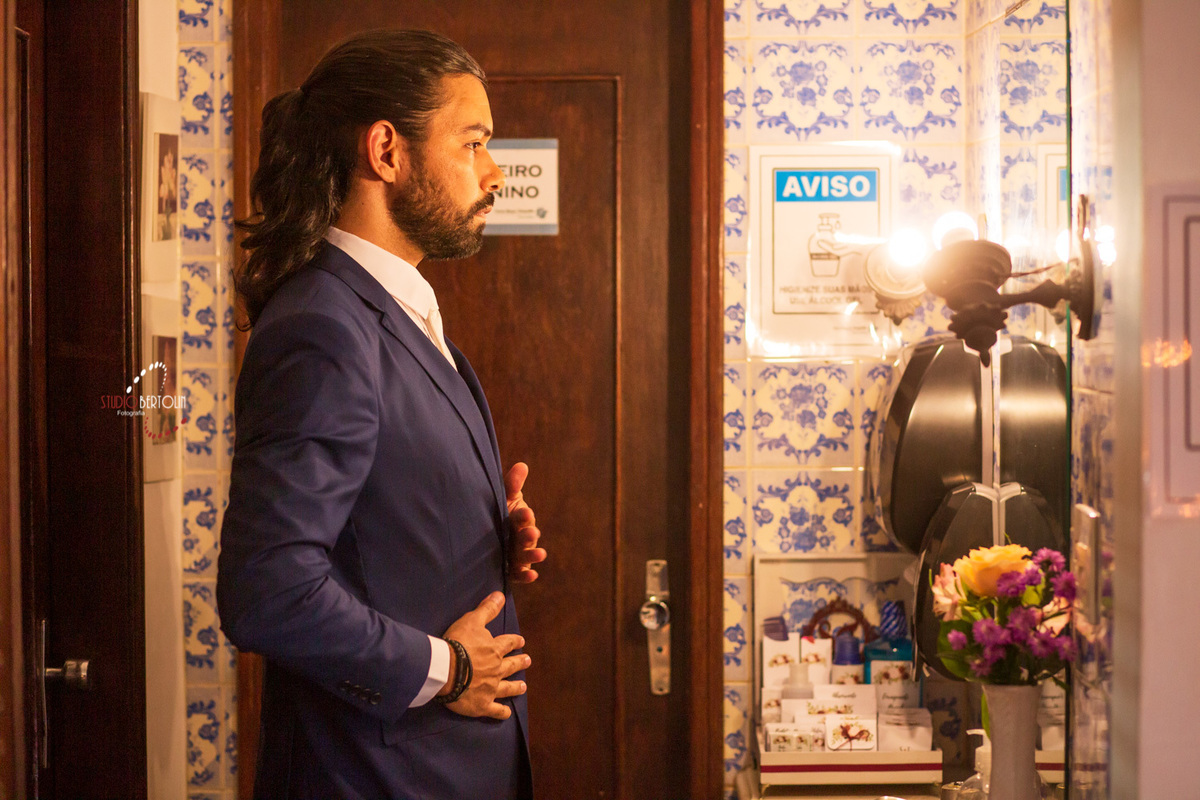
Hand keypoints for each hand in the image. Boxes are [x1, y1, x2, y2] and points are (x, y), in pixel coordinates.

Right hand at [440, 592, 528, 719]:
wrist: (446, 670)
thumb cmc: (458, 643)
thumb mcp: (472, 620)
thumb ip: (487, 609)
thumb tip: (501, 594)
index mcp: (494, 650)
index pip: (508, 643)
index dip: (515, 641)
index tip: (521, 641)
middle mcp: (496, 669)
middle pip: (511, 665)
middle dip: (520, 662)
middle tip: (528, 660)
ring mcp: (491, 688)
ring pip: (507, 688)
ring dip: (516, 687)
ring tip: (523, 686)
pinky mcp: (482, 705)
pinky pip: (495, 710)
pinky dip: (501, 712)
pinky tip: (507, 713)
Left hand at [505, 463, 545, 583]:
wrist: (478, 533)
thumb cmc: (495, 512)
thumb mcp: (502, 497)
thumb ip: (511, 484)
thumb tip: (522, 465)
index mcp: (518, 519)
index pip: (522, 517)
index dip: (524, 516)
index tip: (525, 513)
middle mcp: (519, 537)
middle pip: (525, 537)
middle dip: (529, 536)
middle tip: (531, 533)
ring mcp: (516, 553)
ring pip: (525, 555)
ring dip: (533, 555)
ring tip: (540, 555)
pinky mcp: (510, 569)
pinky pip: (518, 573)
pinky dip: (526, 575)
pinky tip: (532, 576)